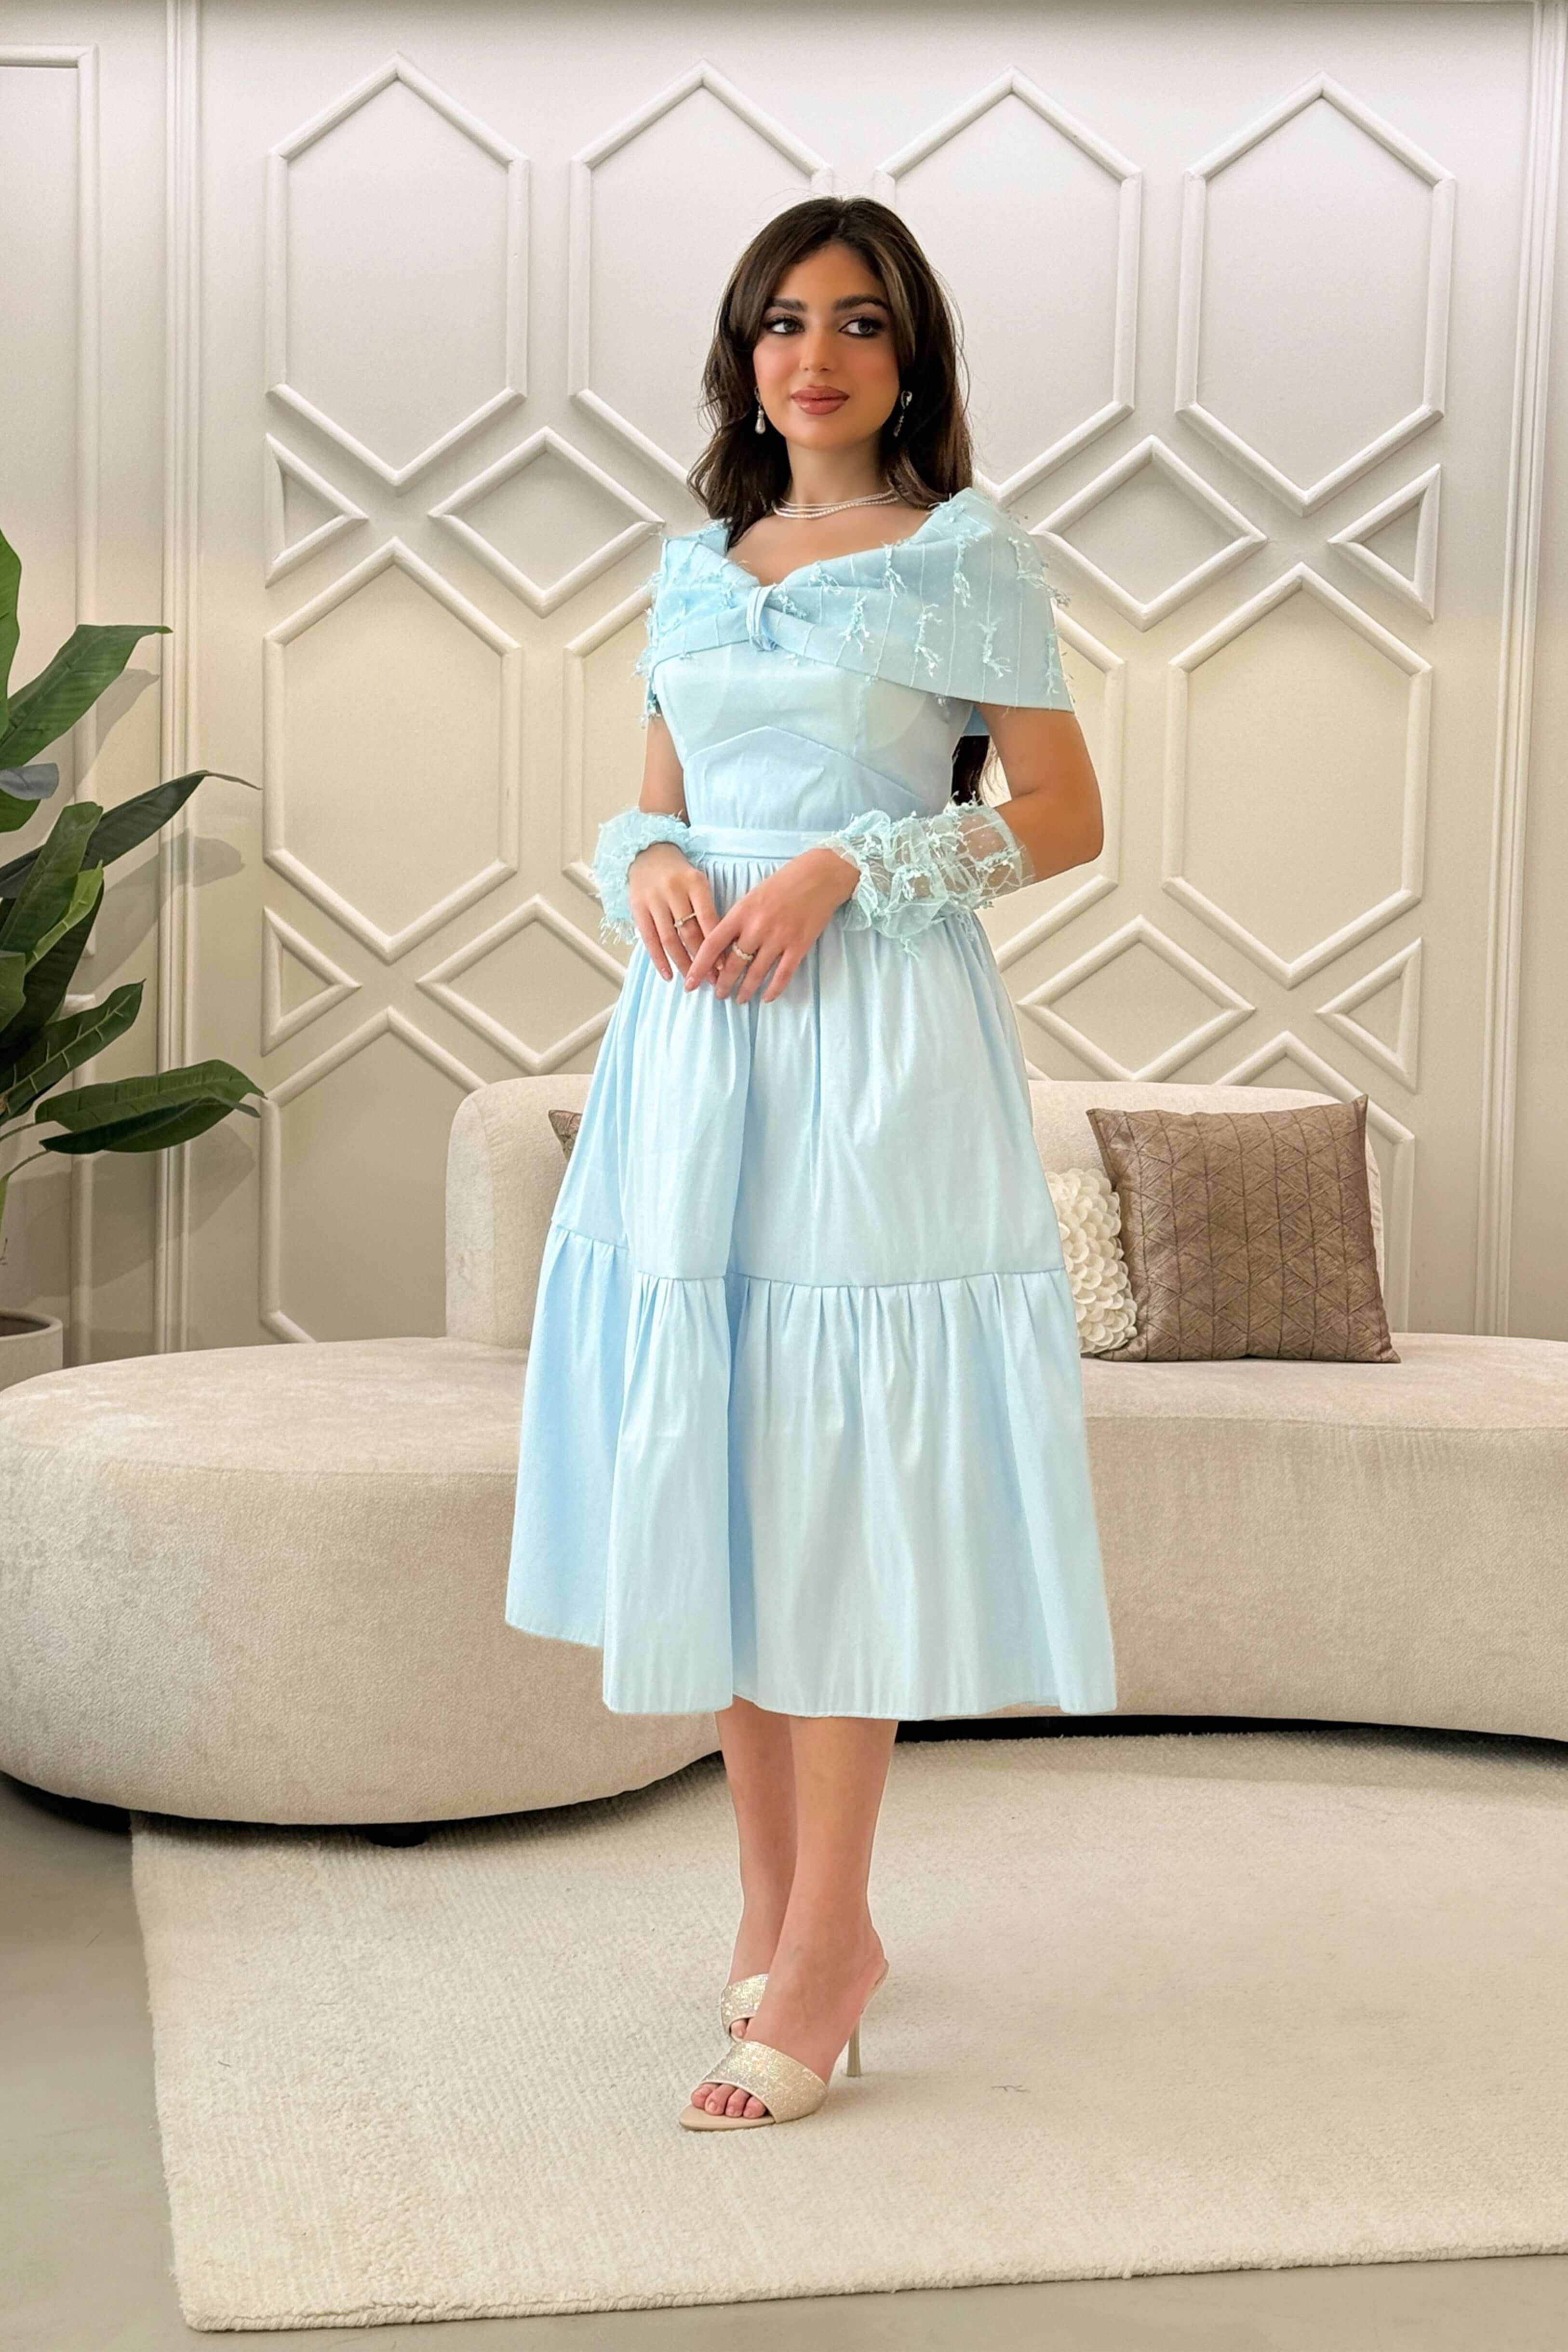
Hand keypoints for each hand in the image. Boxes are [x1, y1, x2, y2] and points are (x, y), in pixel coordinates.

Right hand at [627, 842, 723, 984]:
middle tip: (712, 980)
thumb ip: (707, 910)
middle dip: (702, 960)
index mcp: (695, 883)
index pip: (708, 920)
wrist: (647, 853)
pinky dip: (658, 959)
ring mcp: (654, 900)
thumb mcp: (698, 884)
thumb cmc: (679, 875)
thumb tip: (720, 948)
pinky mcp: (637, 908)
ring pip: (670, 939)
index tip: (725, 967)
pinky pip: (649, 939)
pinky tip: (667, 975)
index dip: (717, 946)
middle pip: (689, 932)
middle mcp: (674, 890)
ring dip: (682, 963)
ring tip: (692, 981)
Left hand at [681, 847, 857, 1003]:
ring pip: (756, 973)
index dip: (699, 966)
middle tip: (718, 995)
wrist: (819, 875)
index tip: (690, 982)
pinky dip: (773, 989)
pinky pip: (783, 974)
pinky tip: (767, 998)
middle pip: (733, 964)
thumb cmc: (784, 882)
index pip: (713, 944)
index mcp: (741, 912)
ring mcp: (779, 938)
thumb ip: (739, 919)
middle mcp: (757, 927)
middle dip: (723, 983)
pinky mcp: (799, 946)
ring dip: (745, 990)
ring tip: (739, 999)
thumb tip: (725, 944)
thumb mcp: (753, 895)